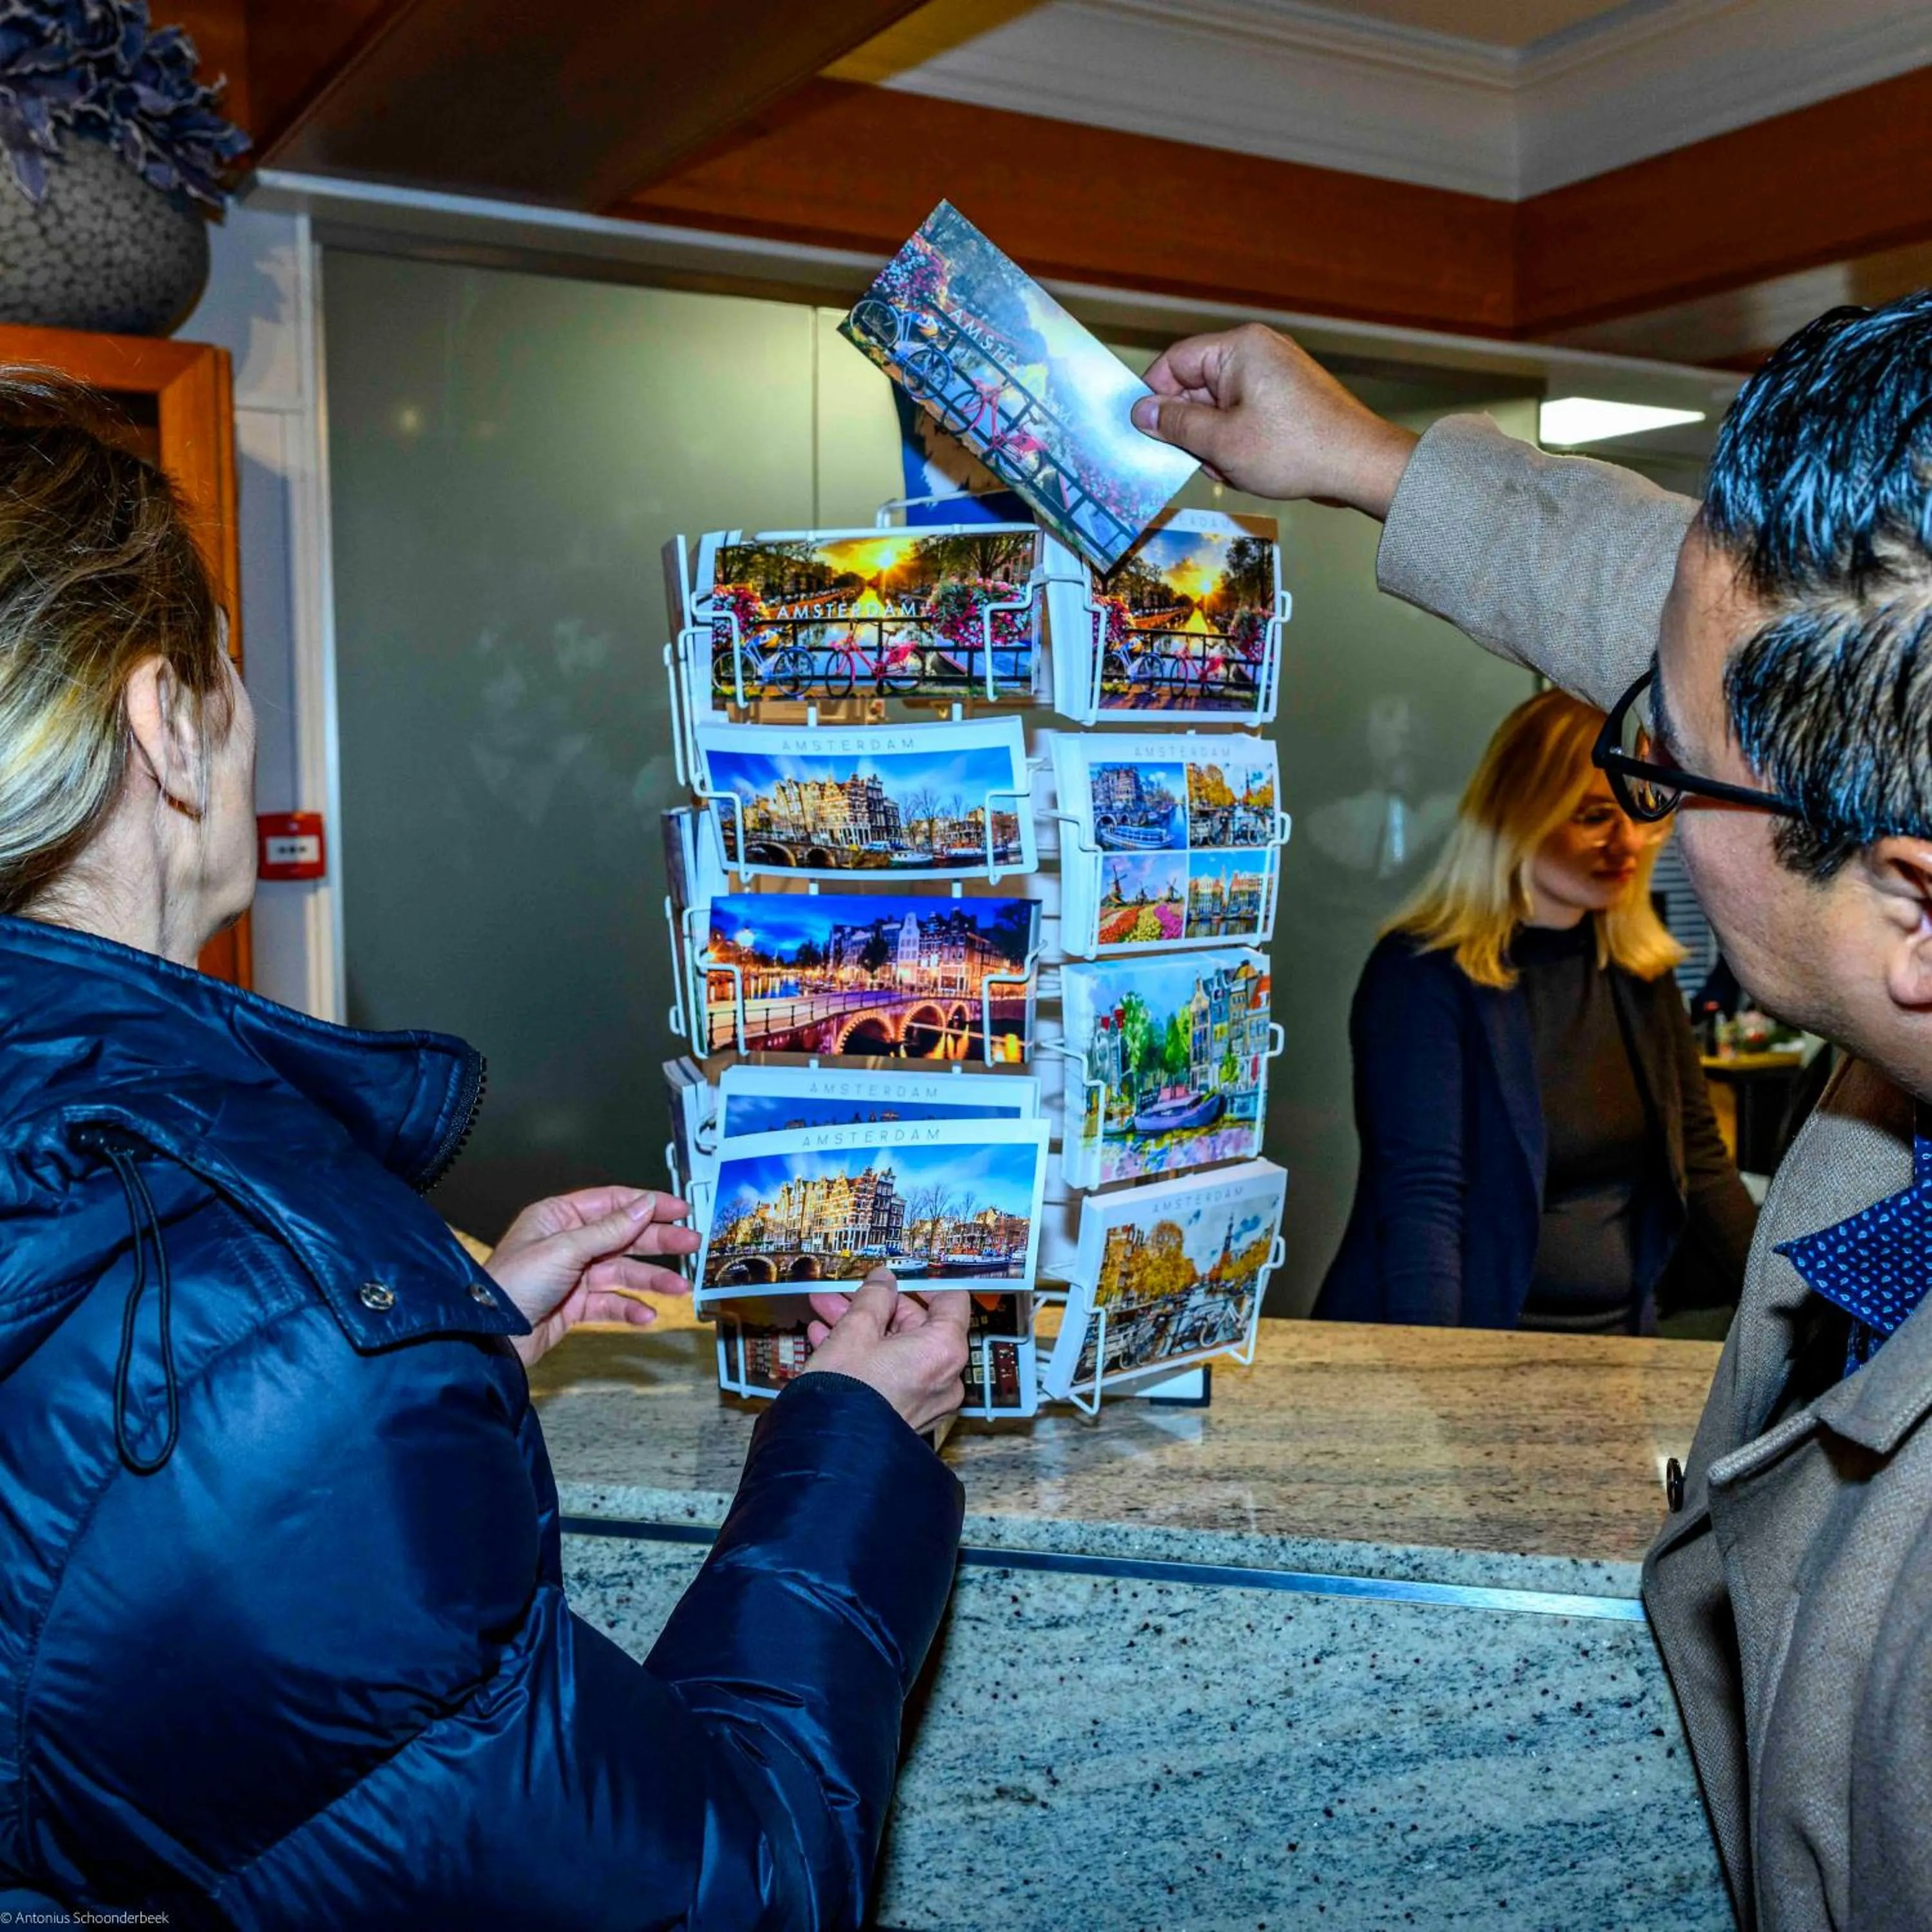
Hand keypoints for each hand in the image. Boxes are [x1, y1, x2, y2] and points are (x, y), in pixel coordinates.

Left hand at [486, 1186, 698, 1367]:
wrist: (491, 1337)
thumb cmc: (513, 1284)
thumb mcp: (564, 1249)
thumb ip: (610, 1229)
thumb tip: (645, 1204)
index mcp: (559, 1218)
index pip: (613, 1203)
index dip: (648, 1204)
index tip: (680, 1209)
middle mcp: (568, 1243)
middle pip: (624, 1237)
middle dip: (659, 1242)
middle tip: (692, 1244)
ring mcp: (573, 1275)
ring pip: (622, 1272)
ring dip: (652, 1280)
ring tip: (681, 1288)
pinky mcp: (575, 1306)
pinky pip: (611, 1303)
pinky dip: (630, 1309)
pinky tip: (647, 1315)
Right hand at [797, 1268, 970, 1434]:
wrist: (828, 1457)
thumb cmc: (847, 1396)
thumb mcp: (854, 1331)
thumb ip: (874, 1298)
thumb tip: (883, 1281)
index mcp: (944, 1349)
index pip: (950, 1300)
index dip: (920, 1283)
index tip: (895, 1277)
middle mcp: (945, 1378)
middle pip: (918, 1325)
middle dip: (876, 1308)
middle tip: (843, 1296)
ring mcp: (928, 1401)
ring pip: (898, 1350)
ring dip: (863, 1329)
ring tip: (825, 1316)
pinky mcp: (907, 1416)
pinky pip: (892, 1376)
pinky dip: (865, 1357)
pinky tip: (828, 1342)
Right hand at [1131, 322, 1418, 514]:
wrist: (1358, 464)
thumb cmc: (1296, 449)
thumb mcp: (1222, 442)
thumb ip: (1176, 424)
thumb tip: (1141, 413)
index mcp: (1239, 348)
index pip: (1175, 361)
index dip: (1155, 397)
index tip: (1146, 431)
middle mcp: (1257, 352)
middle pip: (1196, 388)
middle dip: (1194, 430)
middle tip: (1202, 459)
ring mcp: (1274, 375)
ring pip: (1218, 410)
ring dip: (1216, 444)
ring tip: (1237, 467)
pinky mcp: (1286, 399)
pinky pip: (1243, 418)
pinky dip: (1238, 445)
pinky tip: (1253, 467)